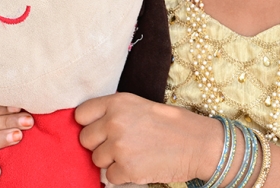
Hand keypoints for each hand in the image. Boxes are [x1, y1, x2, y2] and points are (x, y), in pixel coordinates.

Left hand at [76, 92, 221, 184]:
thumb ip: (115, 113)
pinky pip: (110, 177)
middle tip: (121, 144)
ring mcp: (119, 146)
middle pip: (85, 139)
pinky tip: (140, 165)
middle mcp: (115, 121)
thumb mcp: (140, 105)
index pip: (81, 115)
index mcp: (118, 102)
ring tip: (134, 153)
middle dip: (99, 144)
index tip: (99, 129)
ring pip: (96, 160)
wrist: (198, 144)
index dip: (89, 124)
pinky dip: (122, 175)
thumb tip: (91, 127)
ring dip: (111, 161)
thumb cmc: (171, 124)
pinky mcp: (126, 169)